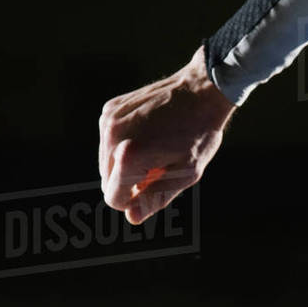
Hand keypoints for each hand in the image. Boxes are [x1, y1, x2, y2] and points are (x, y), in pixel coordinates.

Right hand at [99, 44, 237, 224]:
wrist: (201, 89)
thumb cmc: (199, 134)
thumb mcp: (185, 174)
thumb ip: (156, 197)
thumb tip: (132, 217)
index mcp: (129, 156)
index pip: (113, 198)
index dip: (133, 200)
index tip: (153, 187)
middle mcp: (112, 137)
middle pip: (108, 180)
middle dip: (130, 181)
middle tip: (160, 165)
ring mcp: (108, 121)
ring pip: (106, 161)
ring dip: (126, 163)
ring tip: (155, 147)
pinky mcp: (109, 110)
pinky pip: (108, 141)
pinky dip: (123, 143)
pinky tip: (147, 132)